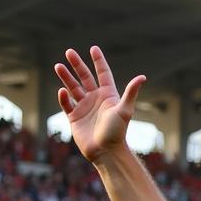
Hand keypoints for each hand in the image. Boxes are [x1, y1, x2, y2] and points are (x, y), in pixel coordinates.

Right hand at [55, 46, 144, 162]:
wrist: (106, 152)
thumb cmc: (117, 132)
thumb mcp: (124, 110)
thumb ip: (131, 92)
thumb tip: (142, 77)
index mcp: (108, 96)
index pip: (103, 74)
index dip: (99, 61)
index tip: (93, 48)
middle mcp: (96, 100)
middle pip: (85, 78)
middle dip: (77, 65)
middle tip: (69, 52)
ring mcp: (85, 108)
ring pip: (73, 88)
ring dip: (66, 77)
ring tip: (58, 66)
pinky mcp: (75, 118)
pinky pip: (66, 104)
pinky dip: (63, 98)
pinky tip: (62, 91)